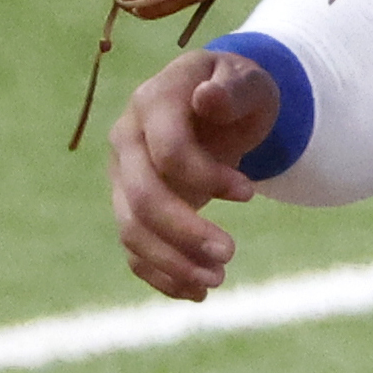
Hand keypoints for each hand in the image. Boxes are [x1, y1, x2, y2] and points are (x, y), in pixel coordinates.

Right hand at [109, 48, 278, 300]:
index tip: (250, 194)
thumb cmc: (236, 90)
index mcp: (152, 101)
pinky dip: (160, 275)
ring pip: (131, 230)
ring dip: (171, 262)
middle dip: (185, 232)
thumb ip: (231, 89)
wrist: (217, 101)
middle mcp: (126, 139)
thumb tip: (207, 98)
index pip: (168, 152)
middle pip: (142, 198)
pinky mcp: (130, 205)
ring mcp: (123, 175)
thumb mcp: (246, 80)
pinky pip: (133, 248)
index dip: (208, 178)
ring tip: (215, 281)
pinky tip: (195, 293)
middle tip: (230, 253)